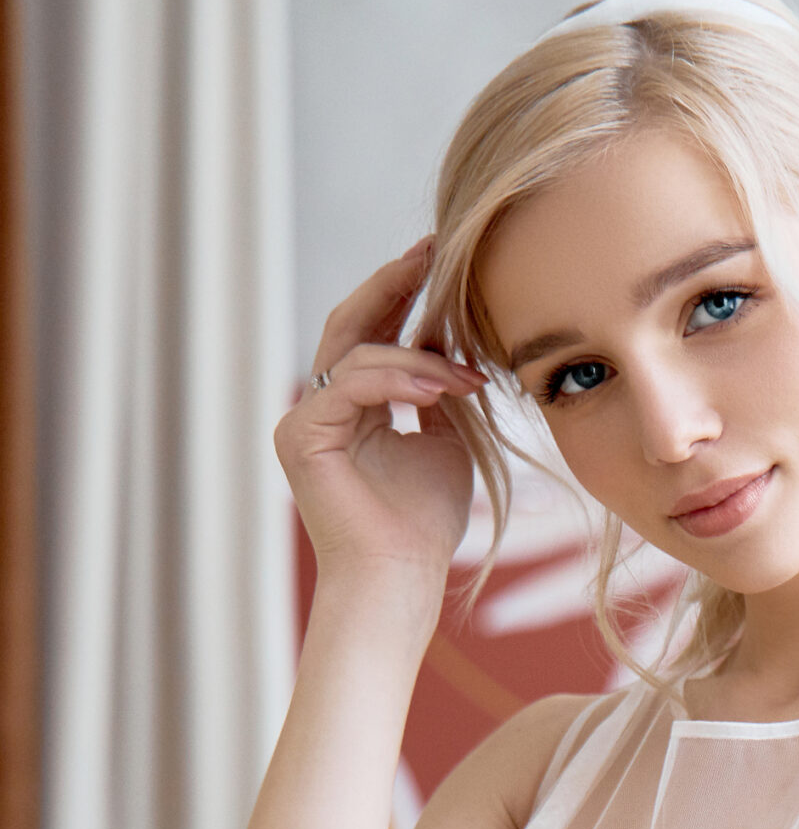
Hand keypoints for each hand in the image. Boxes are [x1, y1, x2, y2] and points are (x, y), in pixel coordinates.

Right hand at [274, 239, 483, 635]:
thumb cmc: (423, 523)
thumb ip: (440, 393)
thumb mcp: (445, 443)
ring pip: (359, 355)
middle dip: (395, 285)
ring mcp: (305, 420)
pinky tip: (439, 390)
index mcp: (352, 405)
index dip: (404, 293)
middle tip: (433, 251)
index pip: (373, 332)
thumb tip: (450, 344)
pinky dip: (397, 383)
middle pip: (352, 324)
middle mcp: (321, 406)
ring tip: (467, 376)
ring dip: (420, 359)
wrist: (400, 577)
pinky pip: (350, 388)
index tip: (440, 258)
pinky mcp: (302, 438)